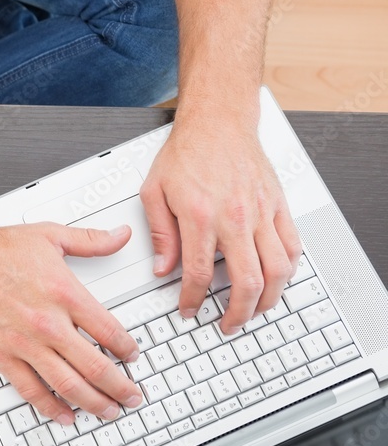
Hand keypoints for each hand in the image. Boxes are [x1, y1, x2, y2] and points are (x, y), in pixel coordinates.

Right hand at [0, 223, 143, 423]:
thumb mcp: (50, 235)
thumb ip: (91, 240)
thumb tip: (120, 236)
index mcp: (65, 293)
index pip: (110, 332)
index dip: (128, 350)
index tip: (133, 356)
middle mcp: (48, 322)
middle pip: (96, 367)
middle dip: (121, 387)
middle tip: (132, 395)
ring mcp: (24, 343)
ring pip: (69, 385)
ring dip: (95, 403)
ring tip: (109, 410)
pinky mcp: (2, 356)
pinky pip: (31, 390)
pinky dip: (52, 408)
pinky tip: (65, 415)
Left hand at [140, 120, 301, 334]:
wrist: (217, 122)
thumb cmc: (186, 152)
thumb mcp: (154, 190)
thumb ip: (160, 233)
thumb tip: (162, 267)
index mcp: (199, 216)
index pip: (197, 273)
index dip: (192, 299)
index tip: (189, 309)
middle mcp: (234, 217)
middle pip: (246, 281)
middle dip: (237, 312)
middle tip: (227, 323)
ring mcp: (260, 213)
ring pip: (277, 270)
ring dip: (268, 299)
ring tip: (255, 310)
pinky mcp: (277, 206)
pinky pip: (292, 246)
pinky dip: (288, 270)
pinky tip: (277, 279)